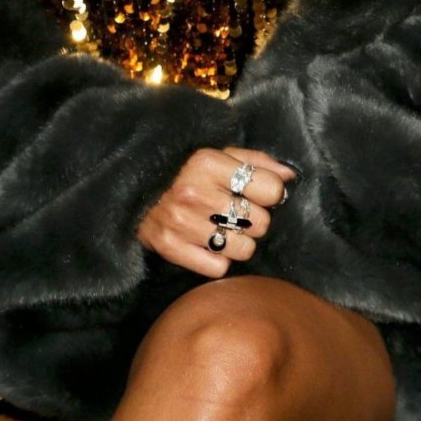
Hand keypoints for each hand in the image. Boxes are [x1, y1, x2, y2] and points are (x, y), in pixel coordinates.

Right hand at [136, 146, 297, 277]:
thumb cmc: (182, 168)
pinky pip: (219, 268)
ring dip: (238, 241)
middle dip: (254, 219)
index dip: (270, 193)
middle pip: (260, 222)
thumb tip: (290, 176)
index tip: (258, 193)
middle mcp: (195, 192)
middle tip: (237, 212)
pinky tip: (207, 242)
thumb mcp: (215, 153)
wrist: (130, 186)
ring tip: (223, 228)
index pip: (269, 189)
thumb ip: (254, 162)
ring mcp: (181, 222)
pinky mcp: (170, 247)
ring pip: (243, 249)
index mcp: (207, 161)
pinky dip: (217, 259)